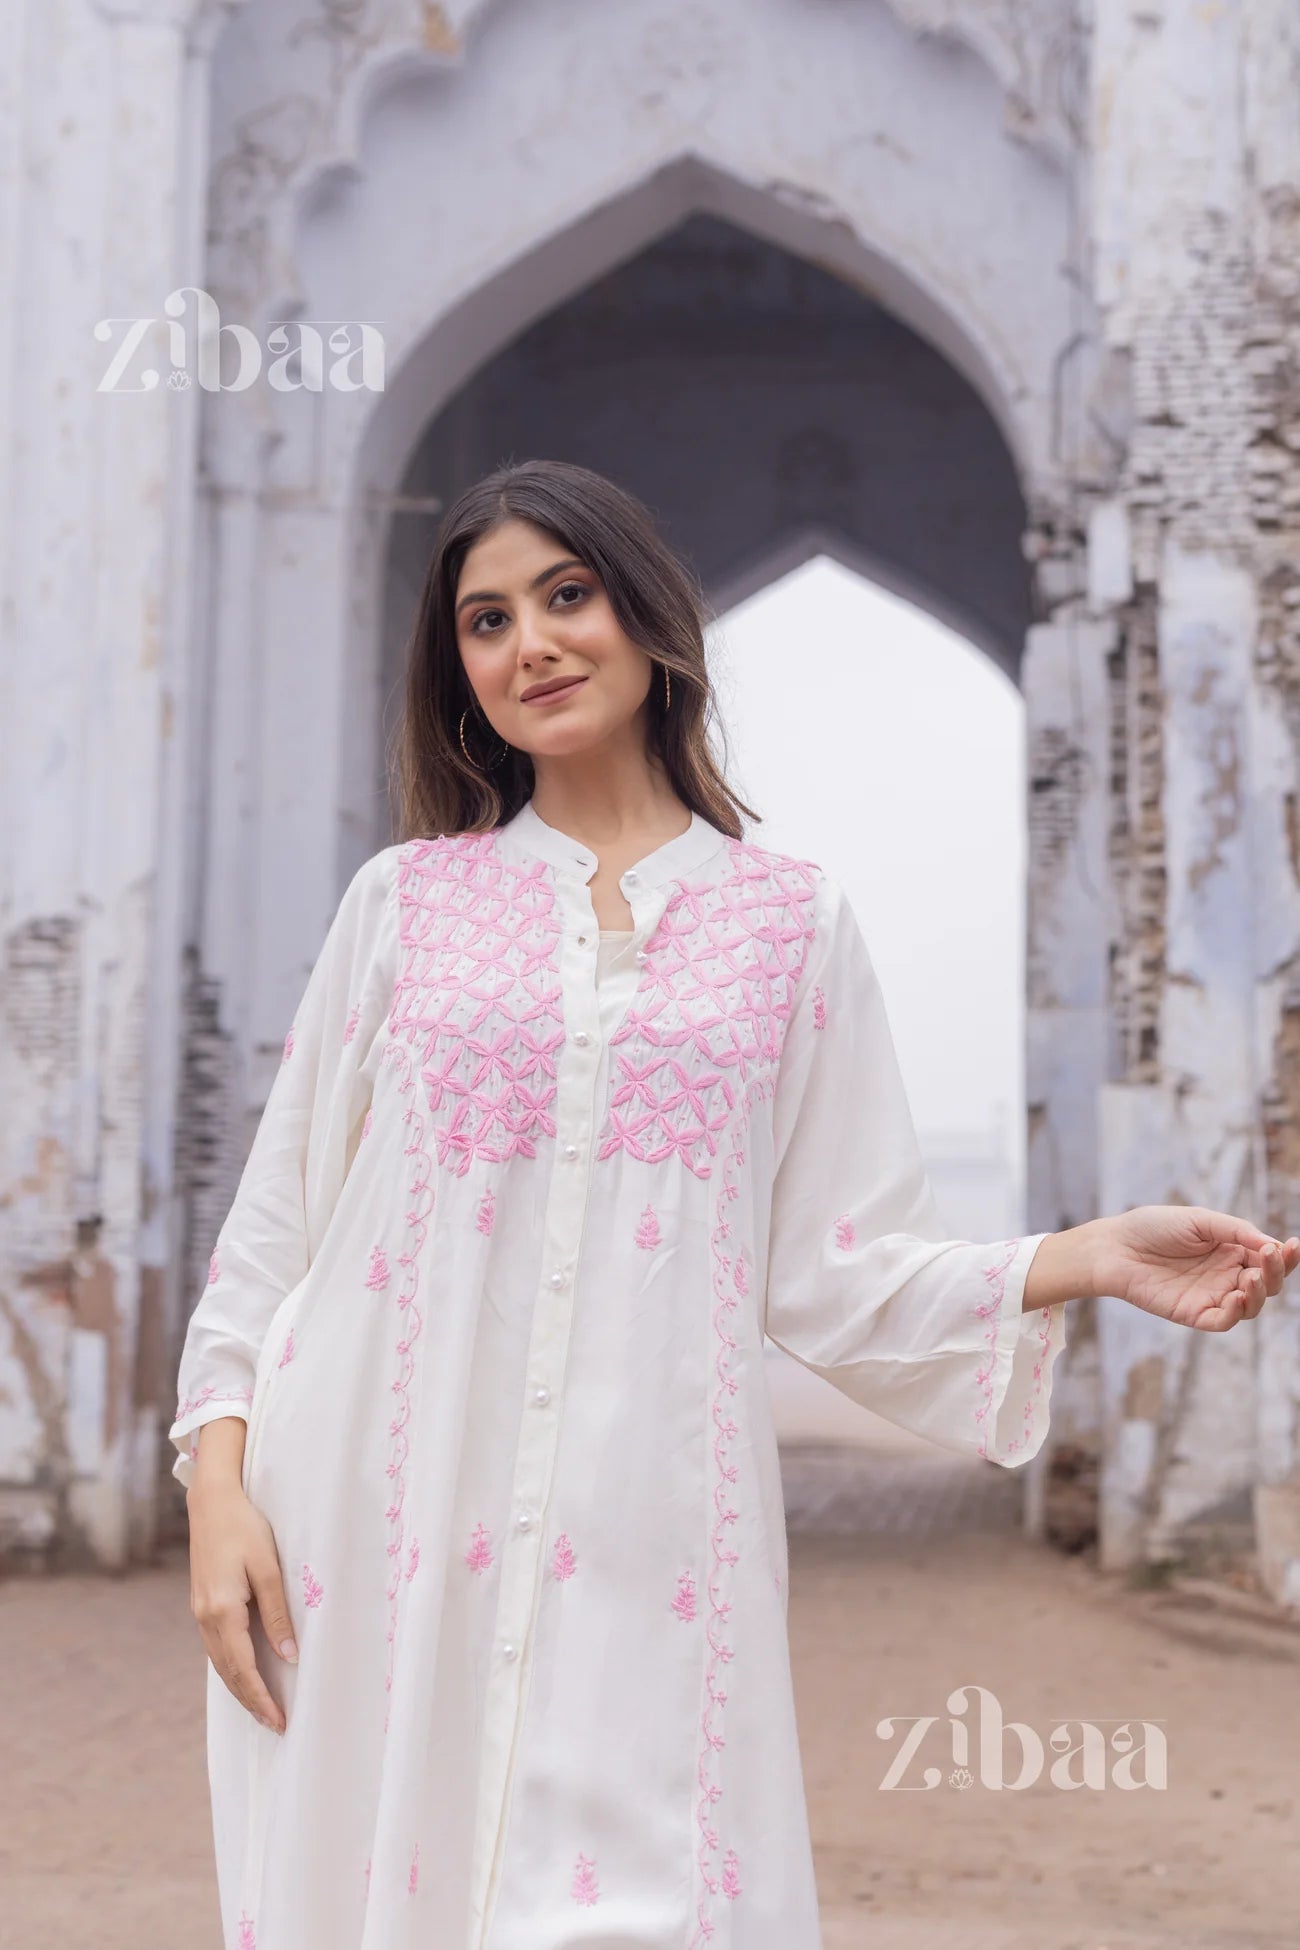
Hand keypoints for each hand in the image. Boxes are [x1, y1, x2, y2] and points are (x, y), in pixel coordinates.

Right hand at [187, 1474, 297, 1732]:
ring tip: (262, 1708)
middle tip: (274, 1725)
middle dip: (251, 1701)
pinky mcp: (202, 1604)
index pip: (244, 1668)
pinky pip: (216, 1648)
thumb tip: (288, 1655)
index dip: (261, 1697)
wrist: (212, 1501)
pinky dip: (230, 1668)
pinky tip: (243, 1673)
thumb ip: (277, 1613)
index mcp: (222, 1611)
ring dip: (240, 1688)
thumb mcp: (268, 1568)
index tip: (279, 1720)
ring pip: (220, 1663)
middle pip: (228, 1673)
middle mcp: (206, 1618)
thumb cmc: (245, 1528)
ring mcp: (200, 1612)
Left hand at [1094, 1205, 1299, 1331]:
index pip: (1268, 1258)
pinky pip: (1224, 1321)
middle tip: (1268, 1257)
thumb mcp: (1199, 1220)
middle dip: (1275, 1272)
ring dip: (1260, 1293)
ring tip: (1250, 1277)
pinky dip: (1236, 1312)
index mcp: (1231, 1250)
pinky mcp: (1194, 1314)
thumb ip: (1235, 1231)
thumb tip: (1272, 1244)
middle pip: (1267, 1283)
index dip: (1285, 1255)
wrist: (1115, 1246)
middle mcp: (1226, 1275)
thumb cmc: (1154, 1227)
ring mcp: (1211, 1296)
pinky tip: (1238, 1296)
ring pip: (1251, 1305)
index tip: (1294, 1245)